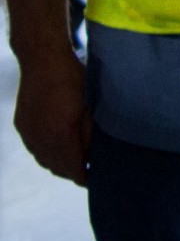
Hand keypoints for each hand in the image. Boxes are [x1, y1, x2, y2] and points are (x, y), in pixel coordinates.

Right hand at [15, 50, 89, 184]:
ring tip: (76, 160)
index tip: (96, 179)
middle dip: (73, 172)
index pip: (72, 169)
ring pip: (44, 160)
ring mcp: (28, 134)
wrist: (43, 61)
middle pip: (57, 168)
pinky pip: (35, 148)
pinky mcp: (22, 126)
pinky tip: (59, 146)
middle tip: (89, 170)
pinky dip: (48, 152)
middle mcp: (40, 140)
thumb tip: (93, 155)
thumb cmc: (73, 80)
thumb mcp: (89, 108)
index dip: (84, 177)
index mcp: (59, 137)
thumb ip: (89, 135)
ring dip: (59, 163)